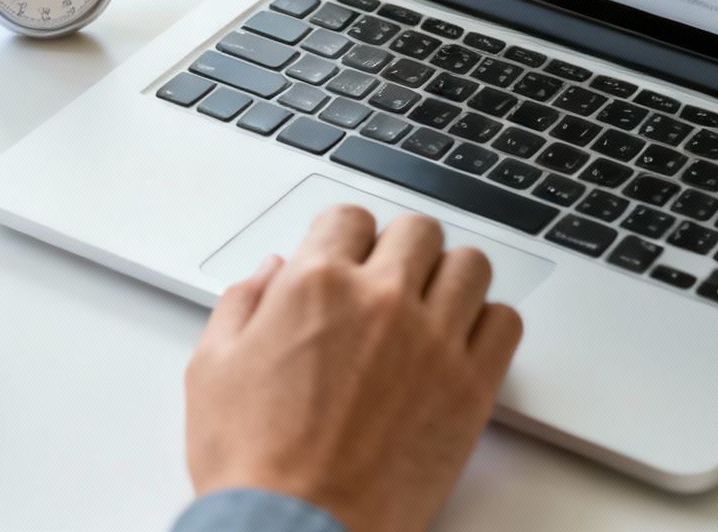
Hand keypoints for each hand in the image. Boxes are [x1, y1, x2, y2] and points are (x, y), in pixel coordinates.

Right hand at [184, 206, 523, 531]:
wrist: (298, 530)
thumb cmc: (253, 464)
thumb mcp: (213, 368)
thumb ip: (243, 303)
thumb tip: (272, 271)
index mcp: (317, 285)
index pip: (350, 217)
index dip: (345, 239)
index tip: (346, 260)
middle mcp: (382, 300)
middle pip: (419, 230)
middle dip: (400, 249)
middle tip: (388, 282)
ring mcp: (433, 341)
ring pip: (470, 265)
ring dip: (448, 278)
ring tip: (429, 308)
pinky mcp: (471, 388)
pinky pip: (505, 322)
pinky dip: (486, 324)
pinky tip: (459, 343)